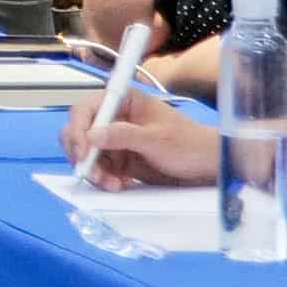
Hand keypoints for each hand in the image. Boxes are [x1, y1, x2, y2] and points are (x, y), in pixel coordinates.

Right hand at [63, 98, 220, 187]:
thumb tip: (92, 135)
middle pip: (80, 131)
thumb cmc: (190, 144)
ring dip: (93, 170)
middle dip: (82, 154)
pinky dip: (103, 177)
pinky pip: (99, 167)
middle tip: (92, 172)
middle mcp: (115, 118)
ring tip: (110, 183)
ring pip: (87, 152)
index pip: (86, 109)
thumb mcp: (157, 139)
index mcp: (123, 102)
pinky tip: (117, 184)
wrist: (208, 166)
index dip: (78, 129)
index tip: (83, 152)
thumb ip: (124, 135)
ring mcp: (115, 139)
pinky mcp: (119, 158)